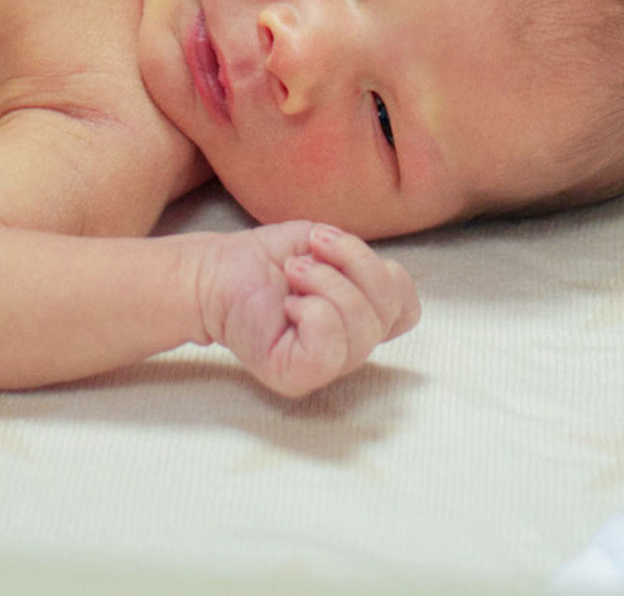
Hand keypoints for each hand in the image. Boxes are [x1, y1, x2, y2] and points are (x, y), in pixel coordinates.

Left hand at [195, 220, 420, 397]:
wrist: (217, 270)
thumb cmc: (268, 259)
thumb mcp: (327, 244)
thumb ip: (364, 263)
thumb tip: (387, 278)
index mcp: (360, 317)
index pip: (406, 309)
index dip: (383, 271)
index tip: (332, 247)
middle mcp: (348, 348)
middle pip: (389, 311)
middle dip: (352, 262)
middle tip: (305, 256)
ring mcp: (324, 368)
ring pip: (362, 328)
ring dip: (324, 281)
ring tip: (292, 273)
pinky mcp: (297, 378)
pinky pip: (330, 346)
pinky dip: (311, 309)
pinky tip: (288, 305)